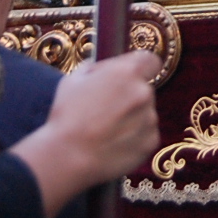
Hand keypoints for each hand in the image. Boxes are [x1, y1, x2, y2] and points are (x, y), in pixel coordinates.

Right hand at [49, 51, 160, 179]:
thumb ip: (94, 69)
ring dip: (131, 117)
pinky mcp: (150, 142)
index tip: (132, 75)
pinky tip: (113, 143)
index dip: (141, 67)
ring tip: (107, 130)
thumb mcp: (73, 80)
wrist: (69, 157)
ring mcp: (149, 118)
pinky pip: (146, 134)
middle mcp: (143, 93)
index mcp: (127, 72)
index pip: (150, 60)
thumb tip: (100, 69)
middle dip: (129, 96)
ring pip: (144, 113)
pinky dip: (134, 137)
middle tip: (107, 108)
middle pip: (143, 89)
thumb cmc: (67, 117)